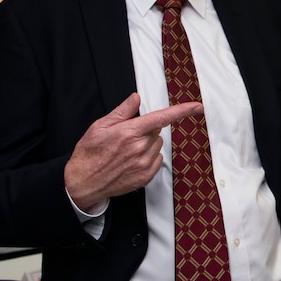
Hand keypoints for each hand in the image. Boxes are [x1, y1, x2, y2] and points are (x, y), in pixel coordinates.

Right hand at [64, 93, 201, 210]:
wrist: (83, 182)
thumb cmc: (89, 153)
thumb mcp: (100, 126)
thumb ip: (122, 112)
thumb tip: (136, 98)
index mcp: (129, 132)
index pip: (161, 117)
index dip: (182, 111)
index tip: (197, 107)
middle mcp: (139, 148)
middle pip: (157, 131)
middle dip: (146, 130)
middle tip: (127, 137)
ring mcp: (144, 164)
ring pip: (158, 145)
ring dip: (147, 144)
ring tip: (126, 151)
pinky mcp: (146, 176)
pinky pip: (157, 160)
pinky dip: (148, 158)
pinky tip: (131, 161)